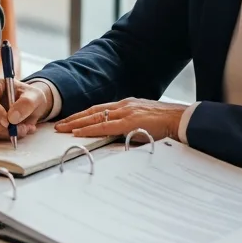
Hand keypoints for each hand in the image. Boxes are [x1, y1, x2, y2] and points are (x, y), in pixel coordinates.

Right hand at [0, 78, 52, 140]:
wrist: (32, 106)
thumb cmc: (30, 96)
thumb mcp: (35, 96)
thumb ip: (26, 103)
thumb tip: (12, 118)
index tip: (8, 122)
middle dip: (1, 127)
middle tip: (20, 129)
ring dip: (6, 133)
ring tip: (25, 128)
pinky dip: (6, 136)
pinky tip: (20, 130)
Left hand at [54, 98, 185, 142]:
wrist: (183, 120)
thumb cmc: (168, 124)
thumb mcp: (146, 122)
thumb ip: (132, 127)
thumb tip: (121, 137)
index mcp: (127, 105)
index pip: (100, 110)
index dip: (84, 115)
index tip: (71, 120)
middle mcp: (124, 105)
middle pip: (93, 111)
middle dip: (74, 118)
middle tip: (58, 125)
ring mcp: (125, 112)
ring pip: (94, 117)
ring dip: (76, 123)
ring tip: (62, 129)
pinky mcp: (129, 122)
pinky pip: (104, 126)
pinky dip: (89, 129)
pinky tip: (78, 132)